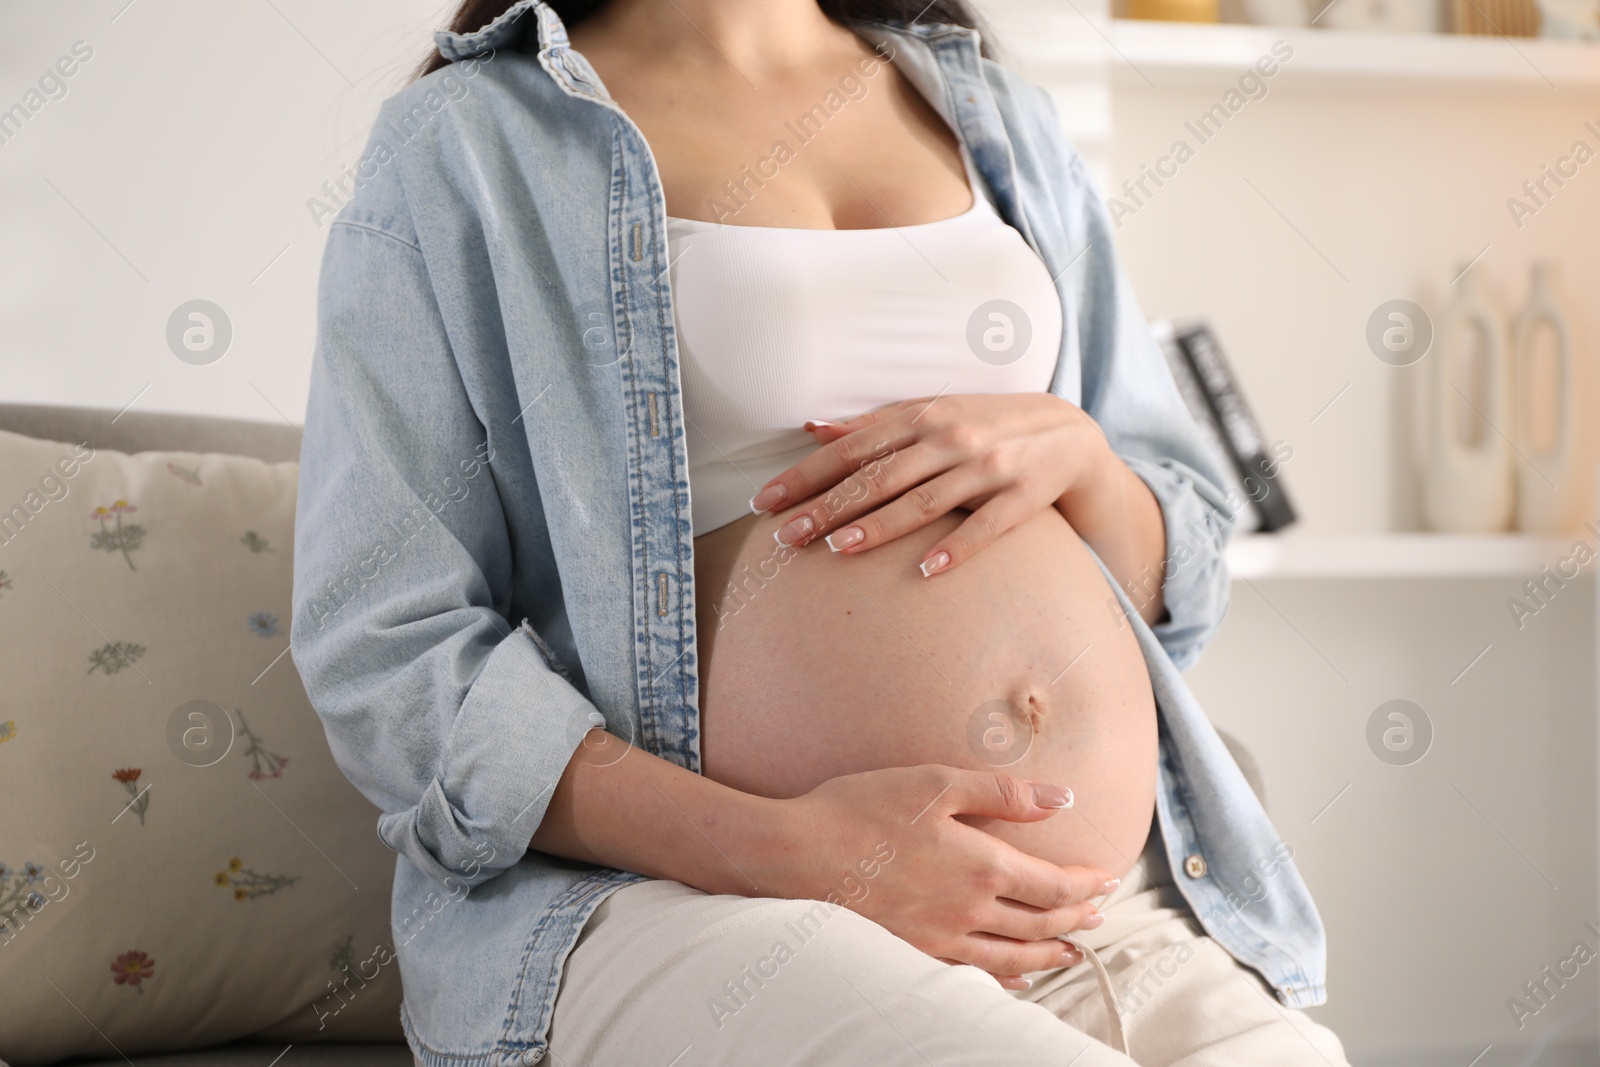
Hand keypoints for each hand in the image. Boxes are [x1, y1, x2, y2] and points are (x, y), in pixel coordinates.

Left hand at [748, 394, 1110, 576]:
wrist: (1069, 434)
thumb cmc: (985, 426)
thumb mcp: (931, 414)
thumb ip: (873, 425)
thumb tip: (812, 428)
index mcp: (921, 417)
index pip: (852, 448)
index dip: (806, 474)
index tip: (766, 501)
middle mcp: (950, 439)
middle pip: (879, 477)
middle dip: (828, 506)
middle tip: (786, 536)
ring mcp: (987, 468)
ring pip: (924, 501)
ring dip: (879, 526)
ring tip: (837, 550)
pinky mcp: (1021, 497)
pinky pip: (986, 527)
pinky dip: (958, 548)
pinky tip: (928, 571)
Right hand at [767, 764, 1116, 987]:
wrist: (795, 855)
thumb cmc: (861, 809)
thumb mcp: (935, 783)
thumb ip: (1003, 792)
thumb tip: (1061, 799)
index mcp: (982, 866)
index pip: (1053, 884)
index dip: (1086, 884)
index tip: (1108, 879)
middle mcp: (969, 910)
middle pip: (1040, 924)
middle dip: (1076, 919)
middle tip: (1098, 914)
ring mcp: (941, 938)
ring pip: (1013, 956)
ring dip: (1050, 954)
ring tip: (1073, 952)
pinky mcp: (912, 951)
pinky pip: (973, 974)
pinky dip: (1006, 978)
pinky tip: (1016, 978)